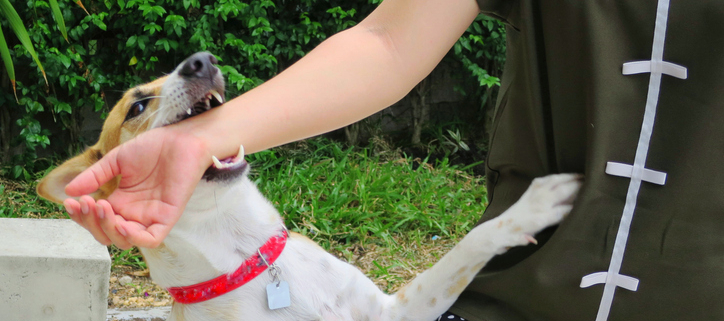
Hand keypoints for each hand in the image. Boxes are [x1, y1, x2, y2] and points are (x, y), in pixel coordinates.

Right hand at [64, 127, 210, 248]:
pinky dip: (134, 237)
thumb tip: (69, 191)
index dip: (81, 217)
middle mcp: (134, 214)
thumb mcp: (116, 161)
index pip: (96, 221)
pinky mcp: (168, 217)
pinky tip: (121, 223)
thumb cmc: (153, 147)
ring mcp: (150, 217)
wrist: (180, 139)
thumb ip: (94, 177)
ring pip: (124, 241)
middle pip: (106, 235)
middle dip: (91, 223)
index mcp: (121, 202)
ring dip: (108, 228)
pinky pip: (150, 239)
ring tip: (101, 205)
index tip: (70, 202)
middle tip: (87, 202)